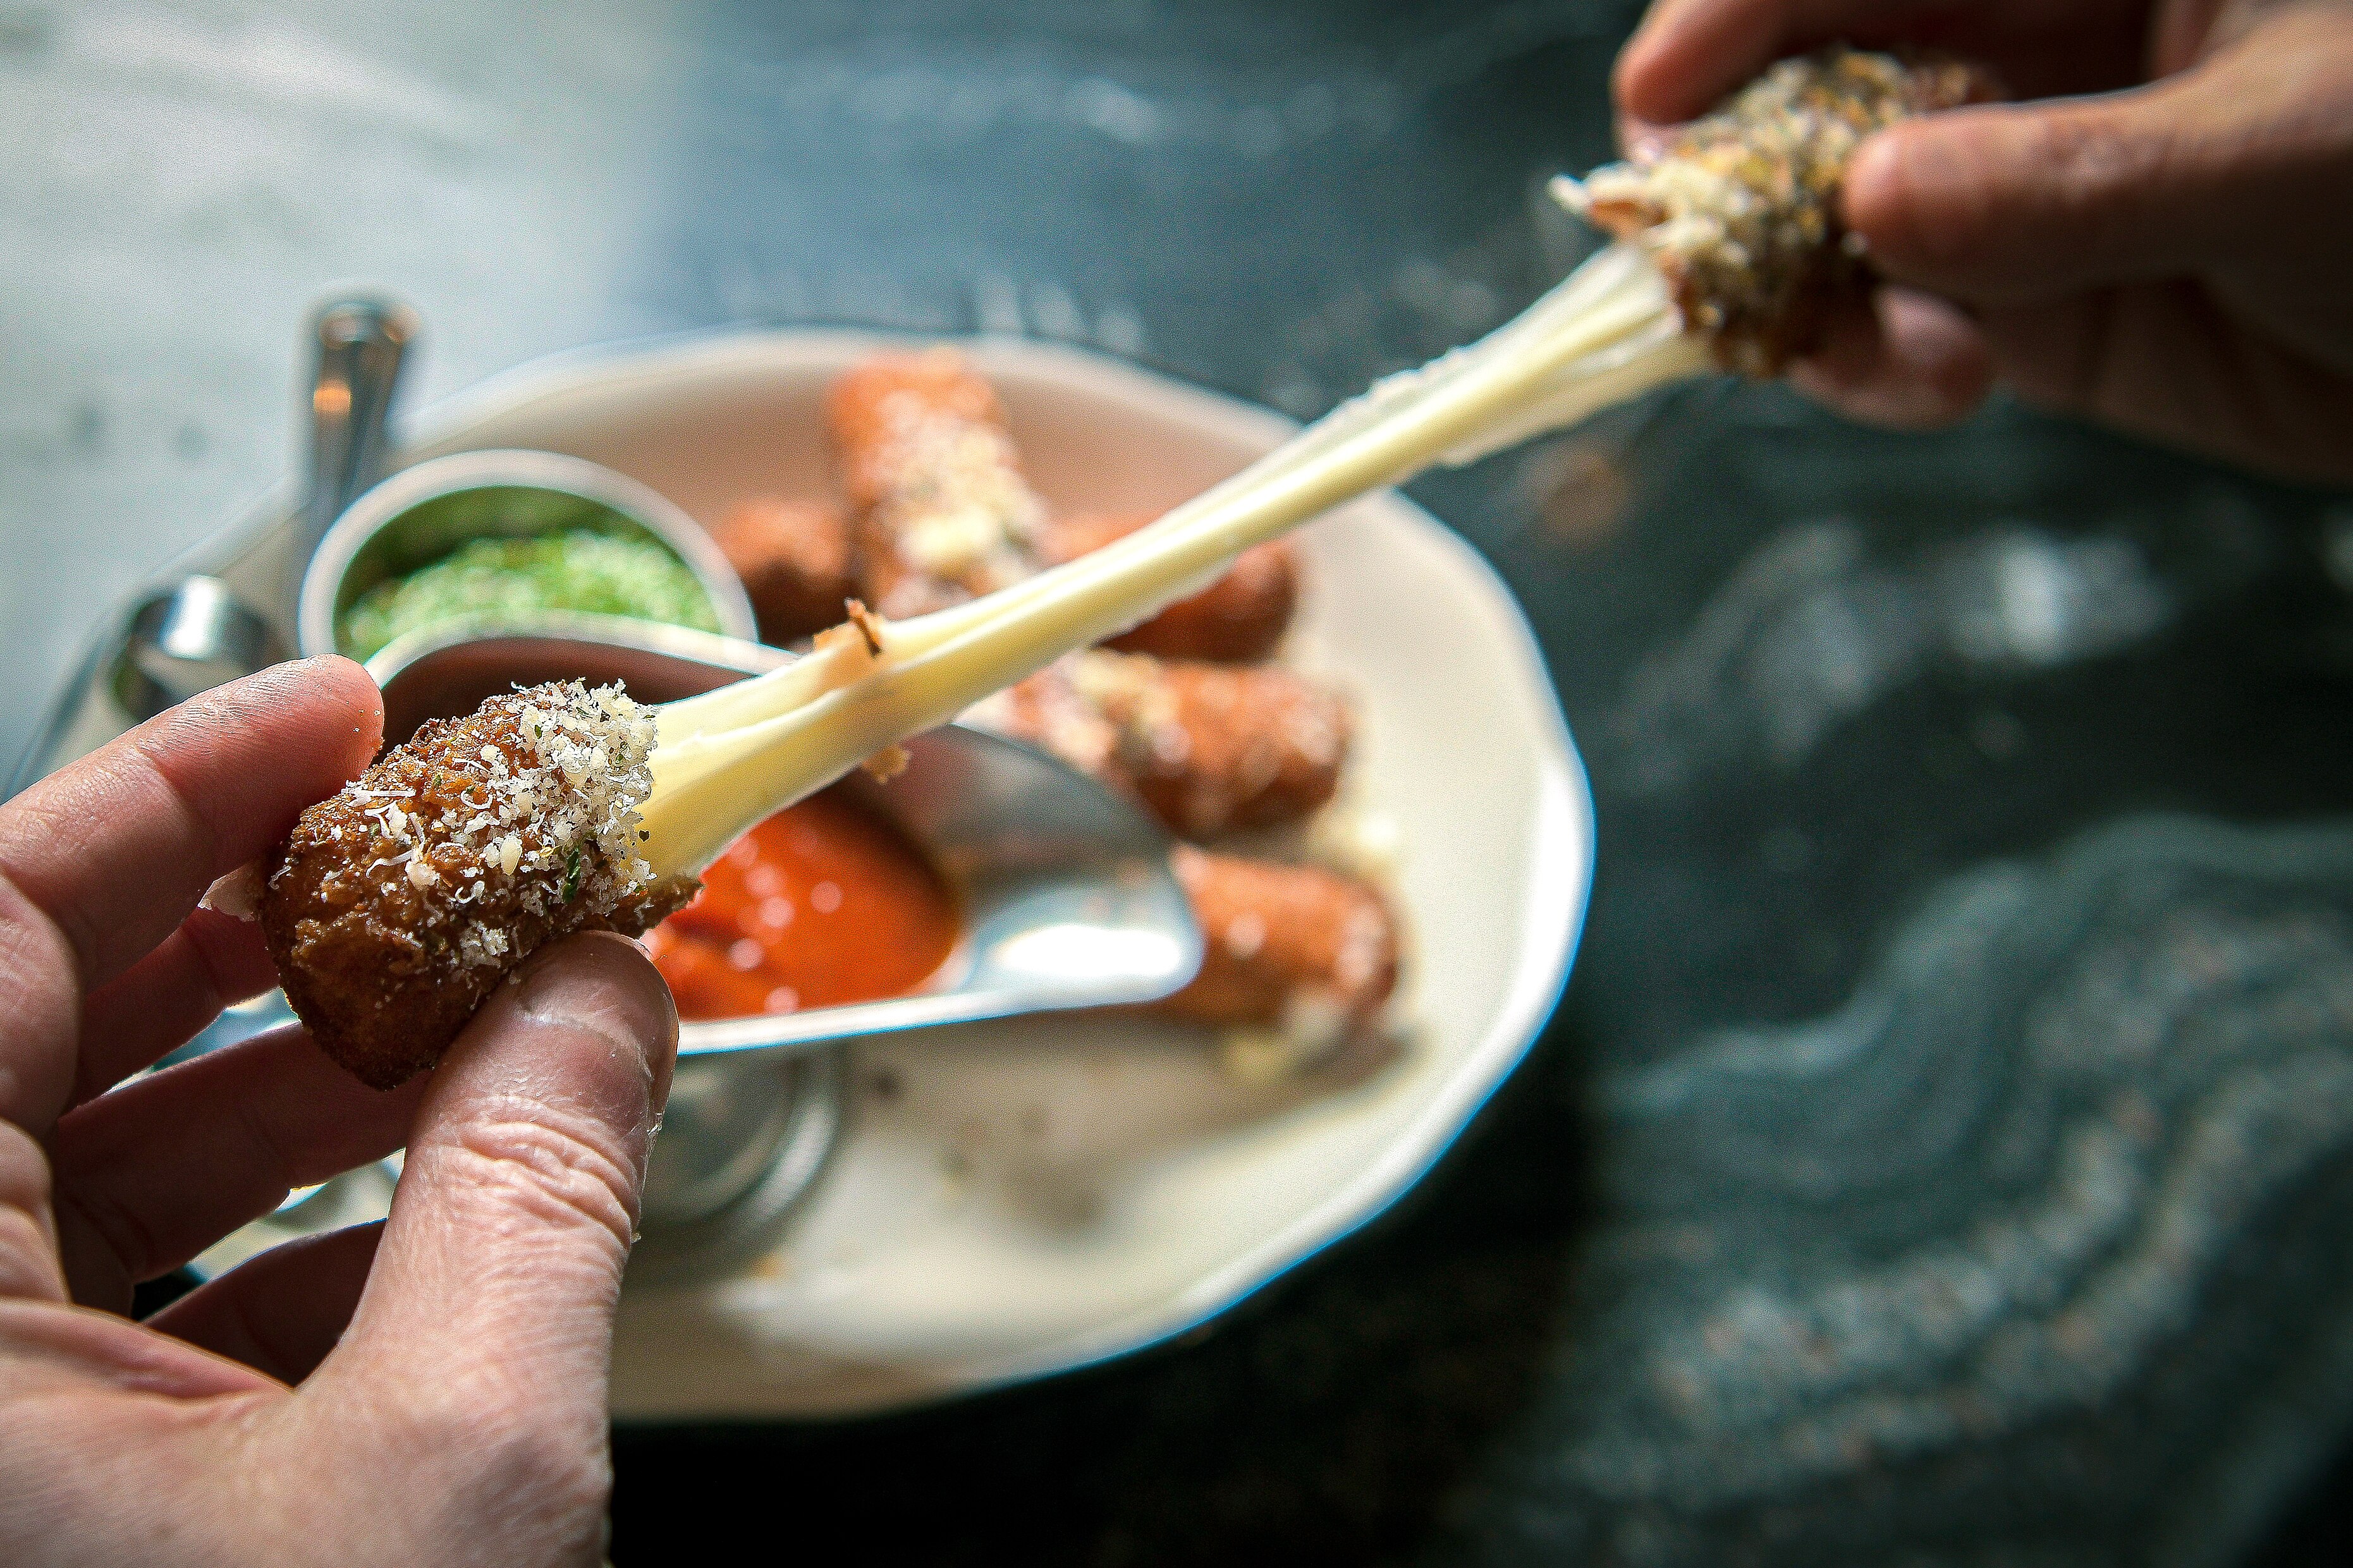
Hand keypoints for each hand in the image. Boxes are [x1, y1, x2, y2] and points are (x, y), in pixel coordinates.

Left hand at [0, 660, 677, 1566]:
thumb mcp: (454, 1468)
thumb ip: (533, 1196)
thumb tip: (603, 994)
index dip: (174, 784)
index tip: (339, 712)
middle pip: (26, 1027)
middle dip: (251, 932)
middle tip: (421, 863)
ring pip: (68, 1169)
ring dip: (282, 1090)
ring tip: (461, 1042)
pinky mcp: (16, 1494)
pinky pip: (94, 1308)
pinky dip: (259, 1246)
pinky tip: (416, 1240)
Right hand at [1615, 0, 2352, 483]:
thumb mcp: (2299, 150)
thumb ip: (2078, 182)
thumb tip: (1872, 207)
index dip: (1744, 7)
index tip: (1658, 99)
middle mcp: (2042, 43)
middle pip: (1819, 73)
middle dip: (1746, 168)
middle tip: (1696, 254)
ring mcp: (2020, 177)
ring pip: (1835, 218)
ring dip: (1808, 293)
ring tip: (1877, 358)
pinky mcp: (2025, 302)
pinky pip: (1895, 325)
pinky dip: (1872, 364)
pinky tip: (1925, 383)